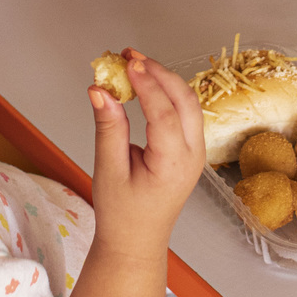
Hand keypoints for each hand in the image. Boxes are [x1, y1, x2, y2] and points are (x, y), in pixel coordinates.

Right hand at [88, 52, 205, 258]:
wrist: (136, 241)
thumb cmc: (121, 213)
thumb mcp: (109, 170)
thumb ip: (108, 127)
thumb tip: (100, 90)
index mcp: (174, 165)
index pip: (165, 113)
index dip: (148, 84)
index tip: (128, 63)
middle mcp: (193, 156)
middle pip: (185, 100)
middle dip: (159, 73)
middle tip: (130, 56)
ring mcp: (197, 152)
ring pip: (189, 103)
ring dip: (164, 79)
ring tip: (134, 64)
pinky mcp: (191, 149)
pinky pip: (185, 112)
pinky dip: (167, 92)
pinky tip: (145, 84)